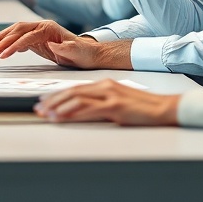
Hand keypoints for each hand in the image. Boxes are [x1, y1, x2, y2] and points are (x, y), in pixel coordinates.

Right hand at [0, 20, 115, 67]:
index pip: (27, 36)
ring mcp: (37, 32)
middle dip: (0, 39)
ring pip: (13, 33)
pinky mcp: (35, 40)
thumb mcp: (77, 52)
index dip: (14, 45)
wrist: (87, 54)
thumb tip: (52, 44)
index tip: (3, 54)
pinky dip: (6, 45)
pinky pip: (17, 40)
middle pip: (15, 30)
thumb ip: (65, 48)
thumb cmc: (83, 53)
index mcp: (49, 28)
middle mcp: (41, 27)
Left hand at [35, 79, 180, 125]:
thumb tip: (84, 111)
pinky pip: (87, 110)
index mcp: (104, 84)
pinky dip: (71, 113)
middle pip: (72, 91)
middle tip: (38, 108)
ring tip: (44, 114)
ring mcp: (109, 95)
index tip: (45, 102)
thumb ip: (101, 104)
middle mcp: (104, 86)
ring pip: (76, 99)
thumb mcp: (118, 102)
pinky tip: (61, 117)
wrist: (164, 108)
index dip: (58, 95)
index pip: (75, 88)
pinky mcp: (114, 106)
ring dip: (57, 107)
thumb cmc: (143, 107)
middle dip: (52, 100)